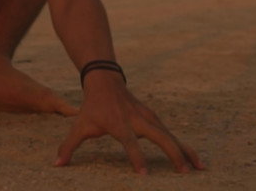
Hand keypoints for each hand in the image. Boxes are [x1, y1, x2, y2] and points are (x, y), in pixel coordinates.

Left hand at [55, 72, 203, 173]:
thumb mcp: (79, 126)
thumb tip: (56, 164)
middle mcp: (136, 120)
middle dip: (172, 153)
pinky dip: (184, 145)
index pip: (129, 142)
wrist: (105, 81)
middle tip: (183, 172)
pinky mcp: (154, 118)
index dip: (136, 157)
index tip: (144, 174)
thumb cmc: (91, 108)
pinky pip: (171, 133)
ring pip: (170, 135)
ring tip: (199, 168)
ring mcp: (148, 117)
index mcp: (119, 124)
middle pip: (158, 136)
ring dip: (185, 151)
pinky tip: (194, 159)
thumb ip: (68, 146)